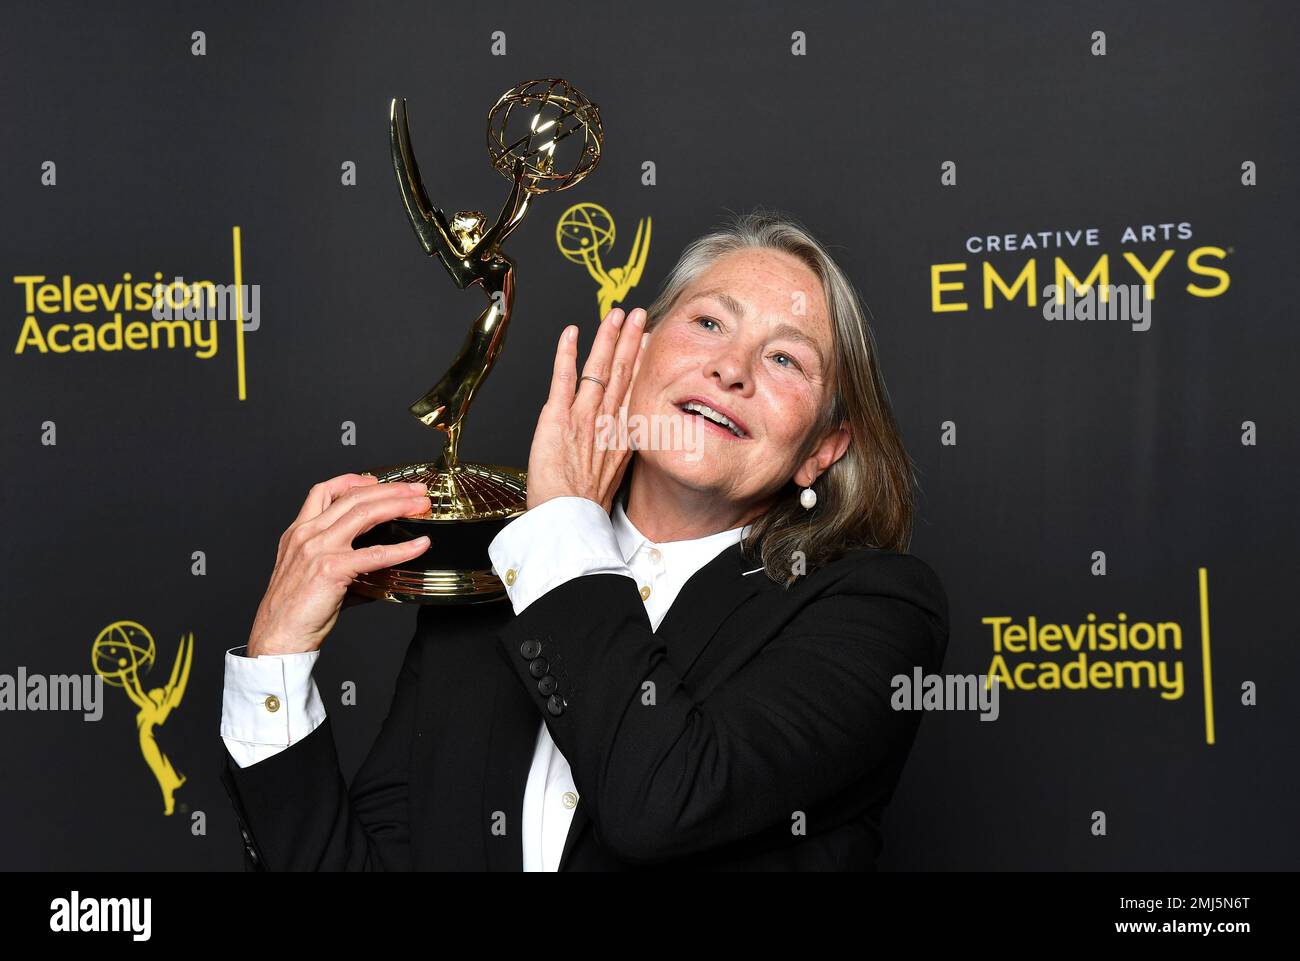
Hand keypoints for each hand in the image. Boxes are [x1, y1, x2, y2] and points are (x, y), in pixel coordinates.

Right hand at [246, 473, 432, 656]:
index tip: (378, 481)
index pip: (324, 491)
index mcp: (298, 532)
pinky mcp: (332, 569)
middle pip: (353, 496)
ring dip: (399, 505)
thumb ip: (342, 563)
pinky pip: (375, 554)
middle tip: (415, 490)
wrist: (277, 636)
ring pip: (364, 513)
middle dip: (389, 489)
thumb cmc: (294, 611)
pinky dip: (403, 548)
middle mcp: (307, 534)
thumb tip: (379, 566)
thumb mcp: (311, 574)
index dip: (354, 480)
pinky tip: (420, 546)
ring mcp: (318, 548)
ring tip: (421, 505)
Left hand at [525, 306, 647, 511]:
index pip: (634, 389)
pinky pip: (563, 379)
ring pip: (600, 369)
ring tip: (615, 315)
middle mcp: (607, 422)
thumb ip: (616, 451)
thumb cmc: (586, 505)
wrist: (571, 520)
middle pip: (623, 372)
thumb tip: (621, 438)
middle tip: (638, 315)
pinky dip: (567, 355)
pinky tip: (572, 333)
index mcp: (621, 435)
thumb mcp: (612, 476)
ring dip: (607, 339)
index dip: (641, 362)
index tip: (647, 341)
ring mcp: (584, 417)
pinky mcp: (558, 419)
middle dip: (631, 340)